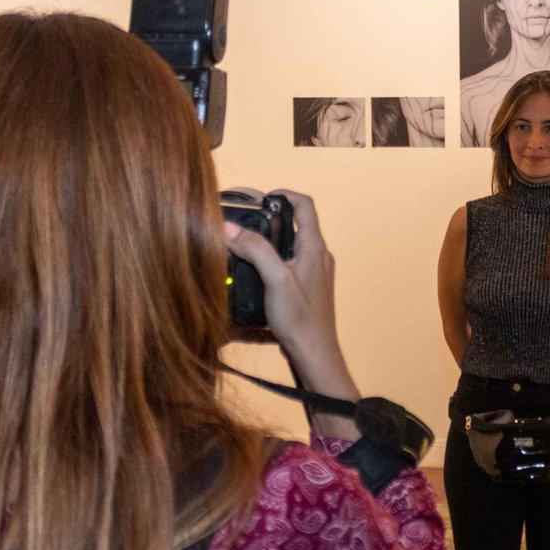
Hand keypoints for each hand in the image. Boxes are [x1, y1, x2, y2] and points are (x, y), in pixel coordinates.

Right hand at [222, 190, 361, 403]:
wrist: (314, 355)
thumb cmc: (300, 319)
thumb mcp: (275, 279)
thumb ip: (255, 250)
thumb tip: (230, 227)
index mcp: (315, 248)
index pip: (306, 206)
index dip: (285, 194)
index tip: (262, 197)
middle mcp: (319, 257)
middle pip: (298, 224)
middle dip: (272, 218)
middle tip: (246, 222)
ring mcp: (315, 274)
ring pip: (292, 246)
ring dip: (271, 241)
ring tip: (246, 246)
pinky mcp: (308, 290)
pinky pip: (290, 265)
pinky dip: (273, 260)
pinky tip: (256, 274)